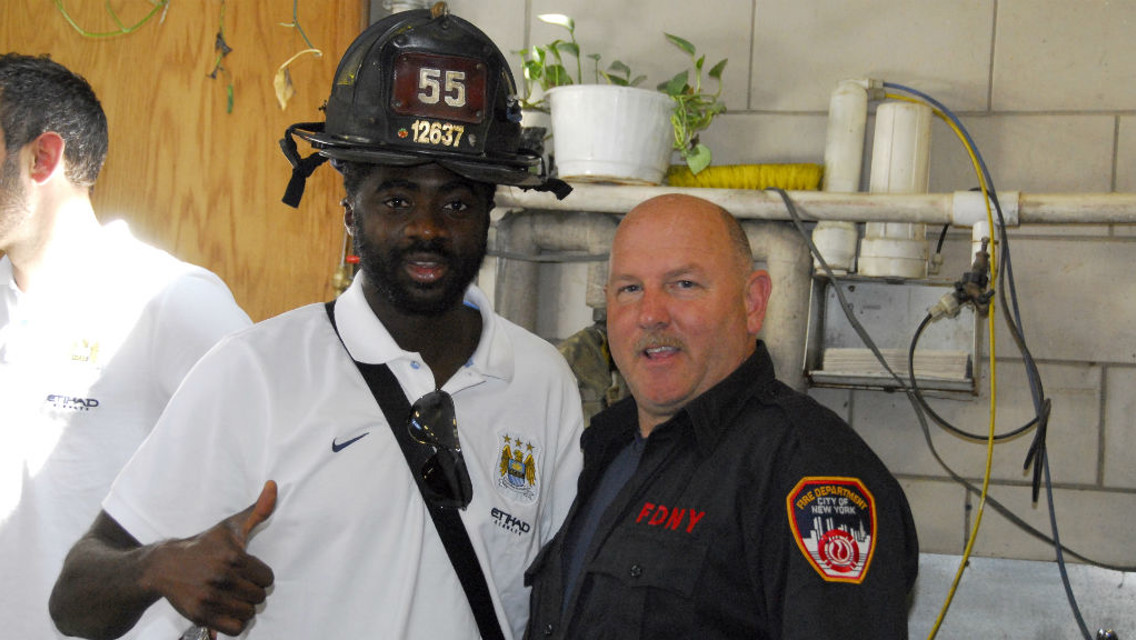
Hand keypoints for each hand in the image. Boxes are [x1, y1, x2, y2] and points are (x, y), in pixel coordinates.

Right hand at [147, 481, 276, 636]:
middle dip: (252, 591)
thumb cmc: (204, 545)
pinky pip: (235, 628)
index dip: (260, 576)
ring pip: (248, 613)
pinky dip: (235, 622)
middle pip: (259, 597)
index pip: (267, 578)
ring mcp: (209, 598)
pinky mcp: (199, 615)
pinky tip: (228, 610)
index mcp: (233, 557)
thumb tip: (273, 485)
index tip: (248, 571)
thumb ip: (258, 510)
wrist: (165, 565)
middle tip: (239, 584)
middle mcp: (221, 578)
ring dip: (244, 607)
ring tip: (233, 597)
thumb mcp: (230, 527)